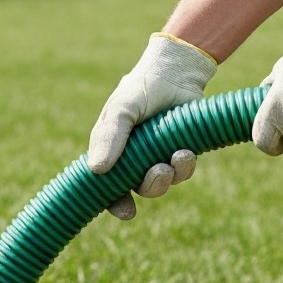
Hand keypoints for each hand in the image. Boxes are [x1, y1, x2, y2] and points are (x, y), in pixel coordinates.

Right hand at [88, 33, 216, 218]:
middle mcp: (133, 160)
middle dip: (151, 187)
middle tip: (158, 172)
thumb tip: (97, 170)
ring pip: (162, 183)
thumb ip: (109, 136)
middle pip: (139, 190)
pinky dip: (184, 165)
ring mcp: (157, 157)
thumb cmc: (141, 88)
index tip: (126, 212)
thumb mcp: (122, 108)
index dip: (115, 203)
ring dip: (170, 176)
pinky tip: (185, 150)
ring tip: (178, 155)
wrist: (177, 70)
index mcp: (112, 152)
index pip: (108, 187)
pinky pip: (182, 171)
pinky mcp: (180, 152)